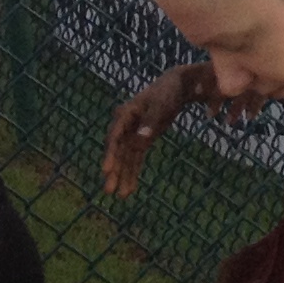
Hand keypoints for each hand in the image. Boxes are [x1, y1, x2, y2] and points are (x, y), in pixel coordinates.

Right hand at [104, 63, 219, 194]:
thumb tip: (139, 141)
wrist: (176, 86)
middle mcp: (125, 125)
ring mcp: (133, 133)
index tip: (107, 170)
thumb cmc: (168, 92)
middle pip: (118, 151)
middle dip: (115, 171)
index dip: (111, 154)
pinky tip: (130, 187)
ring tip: (122, 196)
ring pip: (126, 157)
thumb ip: (150, 122)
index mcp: (126, 114)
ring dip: (124, 176)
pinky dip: (133, 171)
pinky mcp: (142, 138)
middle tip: (109, 191)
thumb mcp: (161, 104)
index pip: (115, 136)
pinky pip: (135, 157)